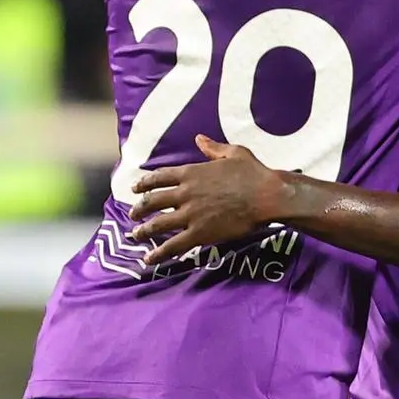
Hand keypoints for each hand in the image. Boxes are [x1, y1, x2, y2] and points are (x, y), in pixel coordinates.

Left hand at [130, 136, 285, 263]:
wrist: (266, 196)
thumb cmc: (254, 173)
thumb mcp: (233, 153)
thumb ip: (213, 148)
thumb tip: (199, 139)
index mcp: (192, 172)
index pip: (160, 177)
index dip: (145, 183)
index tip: (135, 189)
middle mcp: (185, 192)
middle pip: (153, 201)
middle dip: (139, 208)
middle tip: (132, 215)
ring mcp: (190, 214)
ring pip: (158, 224)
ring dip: (144, 230)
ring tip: (135, 235)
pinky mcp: (199, 233)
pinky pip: (173, 245)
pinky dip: (159, 253)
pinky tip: (149, 259)